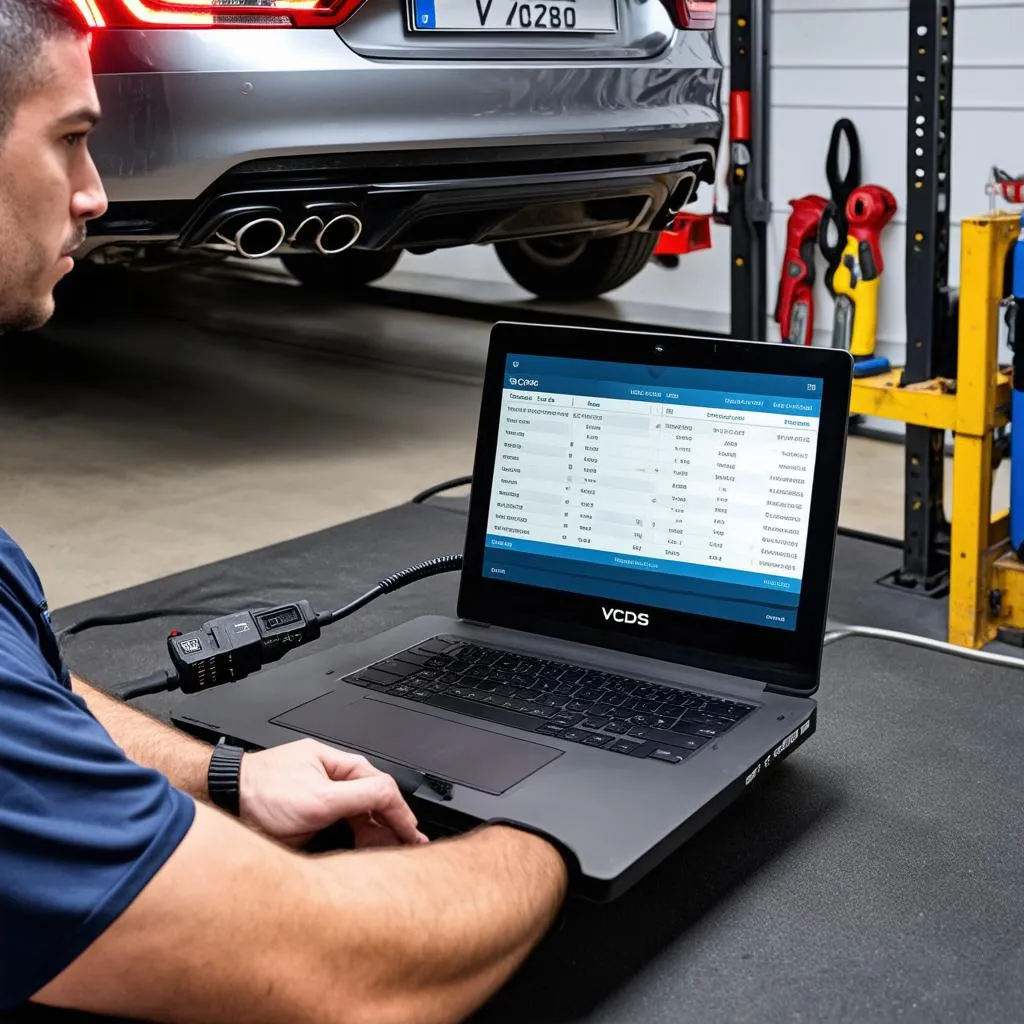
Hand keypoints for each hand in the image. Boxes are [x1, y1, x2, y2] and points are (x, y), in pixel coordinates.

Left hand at [238, 738, 429, 849]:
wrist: (221, 805)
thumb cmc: (259, 794)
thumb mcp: (319, 799)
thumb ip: (360, 797)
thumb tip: (392, 800)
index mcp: (334, 763)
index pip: (379, 785)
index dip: (399, 812)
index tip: (411, 834)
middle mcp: (327, 779)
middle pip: (369, 801)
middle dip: (388, 825)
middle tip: (403, 849)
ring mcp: (315, 798)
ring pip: (355, 816)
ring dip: (371, 836)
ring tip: (383, 856)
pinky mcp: (304, 818)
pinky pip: (338, 828)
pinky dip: (352, 841)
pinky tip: (358, 856)